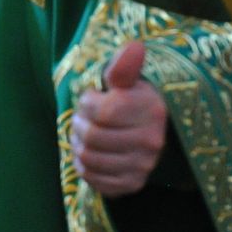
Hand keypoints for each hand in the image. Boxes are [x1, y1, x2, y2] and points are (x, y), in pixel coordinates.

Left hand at [70, 41, 168, 196]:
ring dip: (79, 145)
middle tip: (84, 119)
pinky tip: (92, 154)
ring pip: (89, 159)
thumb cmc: (130, 100)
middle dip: (80, 125)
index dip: (87, 103)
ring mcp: (143, 166)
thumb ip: (124, 66)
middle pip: (93, 137)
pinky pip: (94, 180)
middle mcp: (152, 141)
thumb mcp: (127, 80)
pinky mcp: (132, 184)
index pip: (102, 112)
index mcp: (152, 110)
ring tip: (86, 135)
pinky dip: (85, 167)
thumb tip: (135, 46)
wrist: (147, 131)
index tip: (92, 98)